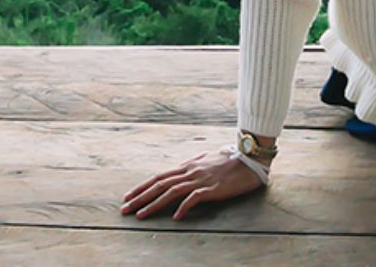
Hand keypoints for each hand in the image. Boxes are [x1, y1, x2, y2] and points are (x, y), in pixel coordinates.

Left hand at [120, 148, 265, 220]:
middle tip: (125, 209)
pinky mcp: (212, 188)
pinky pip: (194, 198)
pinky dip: (183, 207)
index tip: (129, 197)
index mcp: (188, 165)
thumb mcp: (208, 158)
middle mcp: (191, 171)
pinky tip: (175, 217)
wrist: (250, 157)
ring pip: (171, 192)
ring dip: (154, 204)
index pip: (160, 176)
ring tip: (140, 215)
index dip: (143, 187)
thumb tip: (183, 167)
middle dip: (140, 197)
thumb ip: (195, 163)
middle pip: (160, 184)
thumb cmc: (231, 158)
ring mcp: (200, 179)